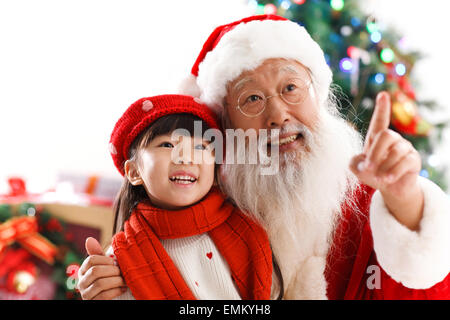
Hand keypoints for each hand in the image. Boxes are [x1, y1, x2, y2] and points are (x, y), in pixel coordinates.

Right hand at [77, 237, 126, 299]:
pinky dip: (117, 290)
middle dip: (112, 270)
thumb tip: (89, 239)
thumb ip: (99, 254)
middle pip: (95, 271)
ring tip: (124, 280)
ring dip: (116, 281)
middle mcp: (81, 283)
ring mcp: (86, 294)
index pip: (91, 260)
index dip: (105, 259)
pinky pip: (105, 296)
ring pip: (100, 283)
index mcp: (83, 271)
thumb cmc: (109, 278)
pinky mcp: (93, 303)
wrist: (111, 298)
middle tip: (122, 272)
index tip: (114, 262)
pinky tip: (123, 288)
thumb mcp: (104, 266)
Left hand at [349, 92, 422, 228]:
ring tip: (379, 177)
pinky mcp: (414, 160)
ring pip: (396, 151)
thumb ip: (354, 162)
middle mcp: (393, 139)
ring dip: (384, 166)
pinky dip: (393, 172)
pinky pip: (405, 162)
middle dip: (375, 152)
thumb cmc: (372, 174)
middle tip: (367, 168)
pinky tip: (388, 179)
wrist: (389, 189)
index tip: (383, 94)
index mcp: (377, 138)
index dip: (382, 108)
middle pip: (386, 135)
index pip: (380, 120)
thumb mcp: (358, 169)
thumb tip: (363, 161)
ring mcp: (405, 148)